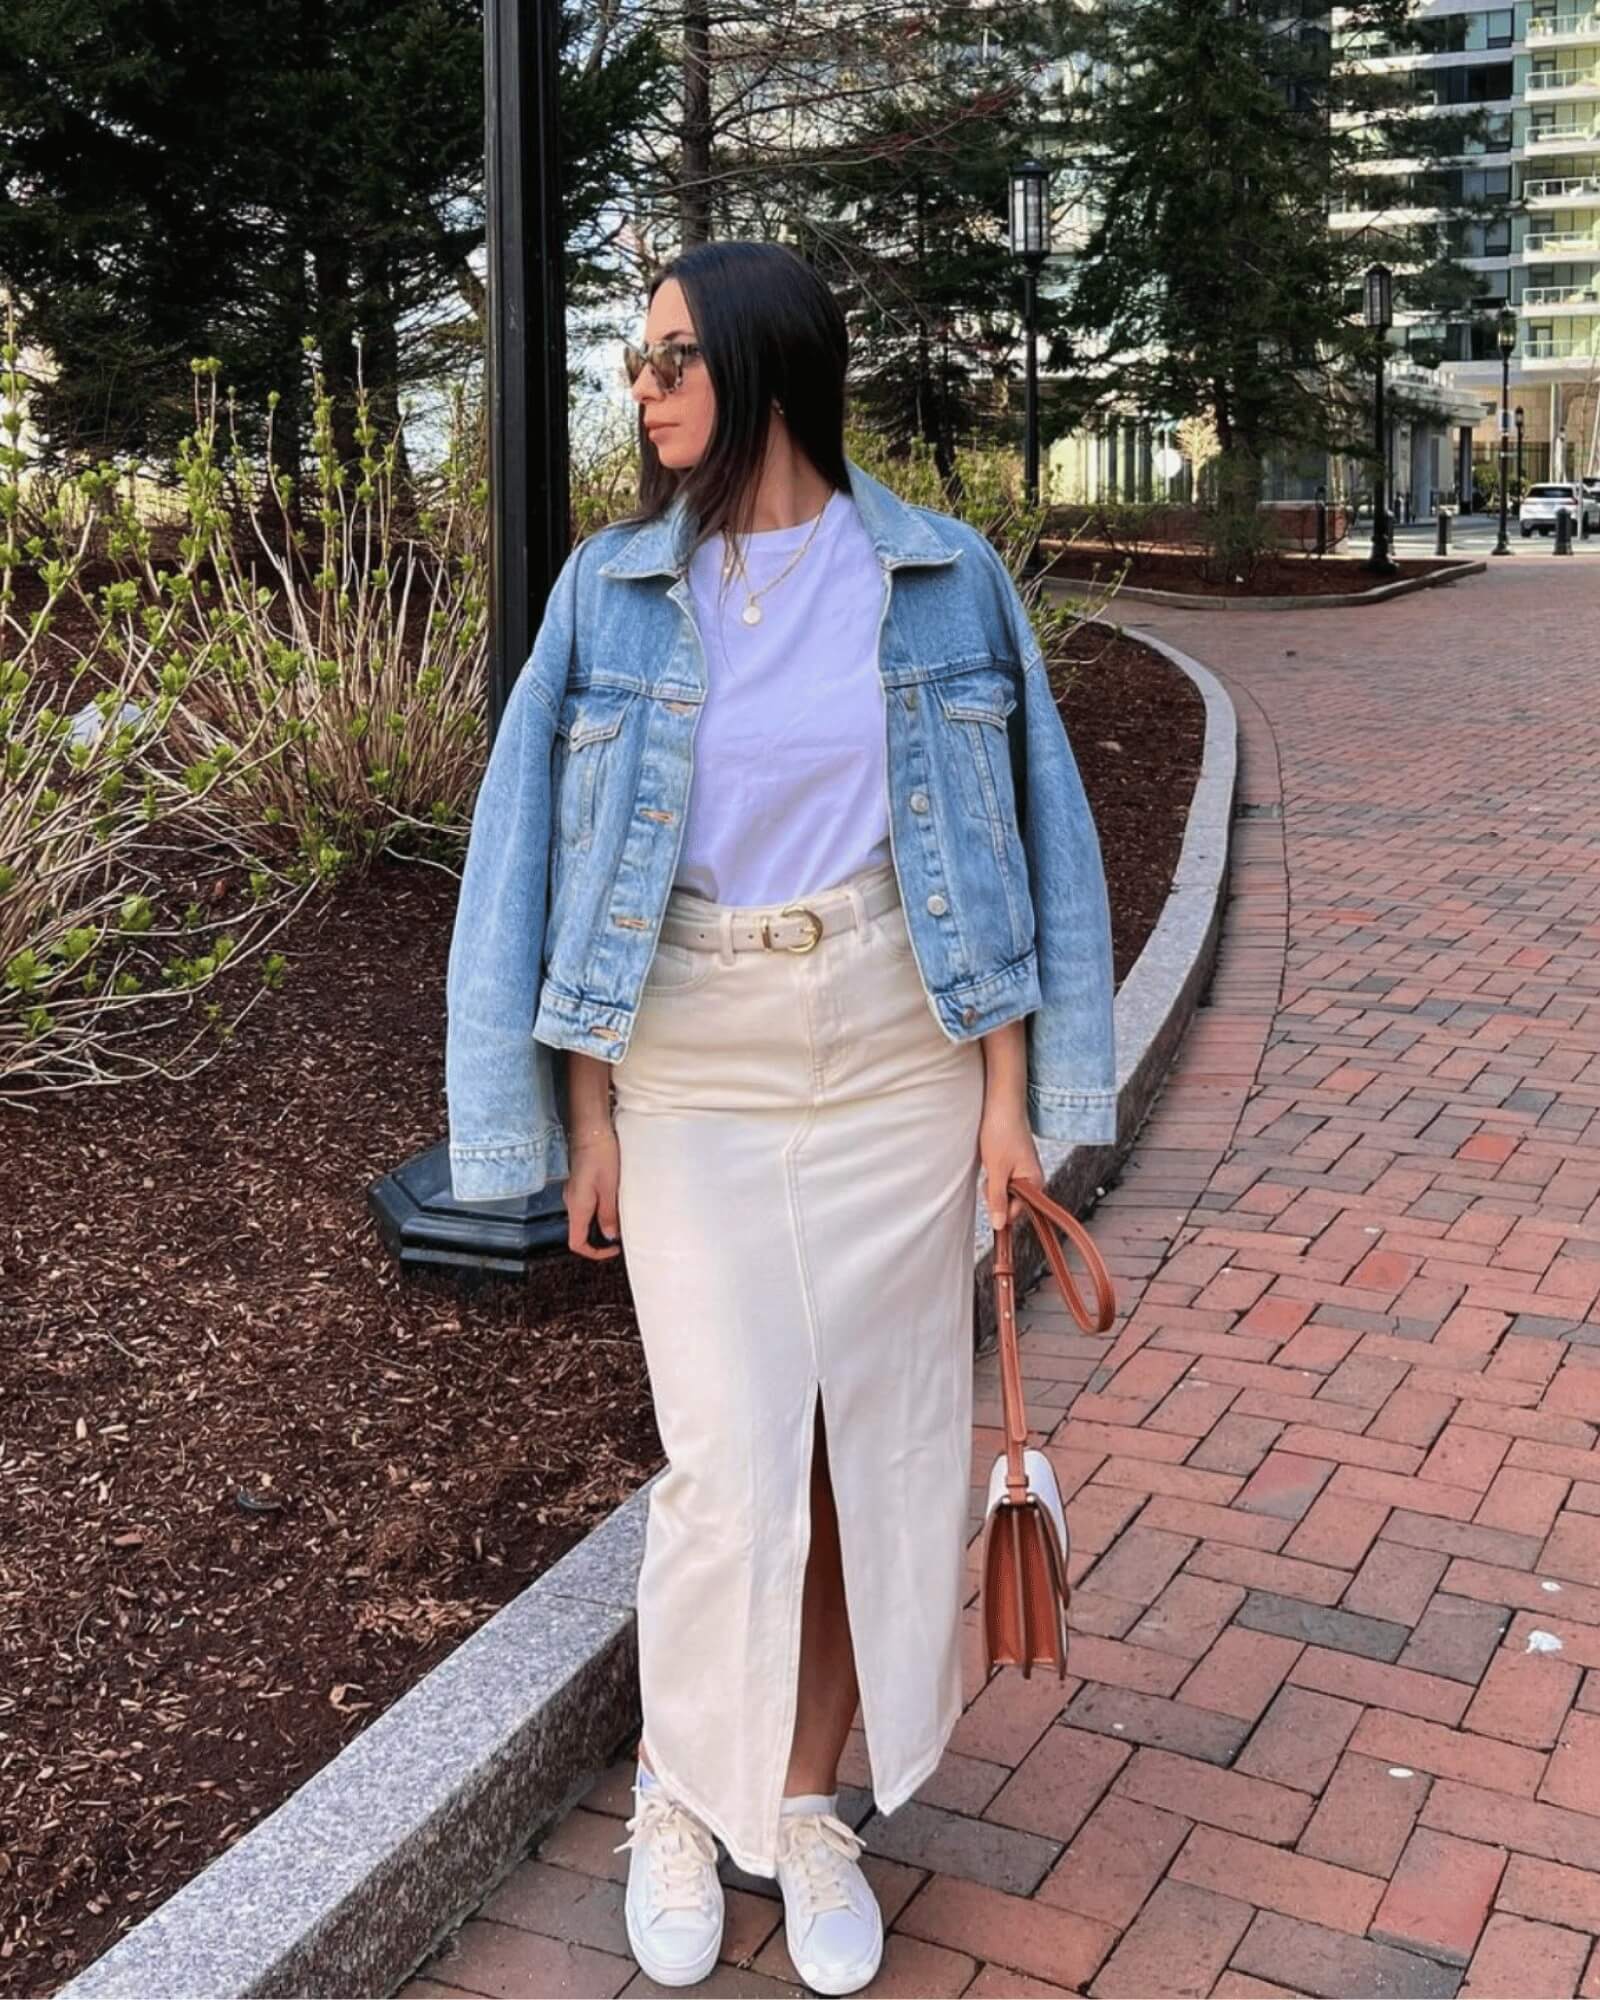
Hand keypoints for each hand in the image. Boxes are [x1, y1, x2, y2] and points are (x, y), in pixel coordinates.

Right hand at [565, 1123, 621, 1259]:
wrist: (591, 1130)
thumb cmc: (601, 1156)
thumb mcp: (610, 1188)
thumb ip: (608, 1215)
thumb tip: (609, 1237)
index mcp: (577, 1207)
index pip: (577, 1243)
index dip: (594, 1253)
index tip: (613, 1249)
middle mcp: (571, 1203)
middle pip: (580, 1232)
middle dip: (600, 1238)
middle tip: (622, 1232)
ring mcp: (574, 1193)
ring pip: (585, 1218)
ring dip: (602, 1222)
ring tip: (622, 1214)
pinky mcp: (579, 1183)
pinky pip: (587, 1205)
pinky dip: (600, 1209)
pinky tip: (615, 1199)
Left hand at [978, 1102, 1043, 1233]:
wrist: (1001, 1104)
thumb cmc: (1003, 1132)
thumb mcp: (996, 1170)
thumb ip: (997, 1199)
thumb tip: (999, 1224)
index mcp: (1035, 1182)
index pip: (1017, 1211)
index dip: (1000, 1210)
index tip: (988, 1204)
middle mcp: (1032, 1179)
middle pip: (1011, 1202)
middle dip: (996, 1194)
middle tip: (990, 1176)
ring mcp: (1023, 1170)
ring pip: (1004, 1190)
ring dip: (993, 1183)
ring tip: (991, 1163)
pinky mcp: (1014, 1163)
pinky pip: (1003, 1179)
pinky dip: (994, 1173)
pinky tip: (992, 1160)